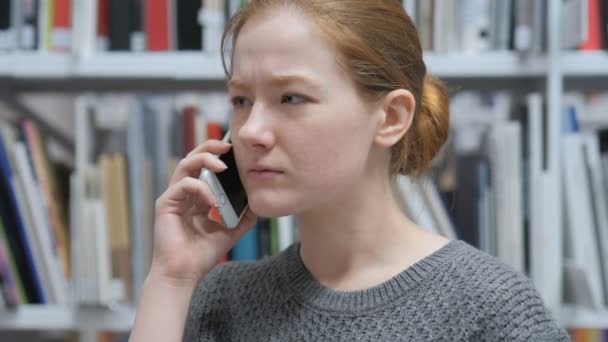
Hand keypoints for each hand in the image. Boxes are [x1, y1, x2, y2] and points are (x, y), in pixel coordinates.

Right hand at [150, 140, 256, 286]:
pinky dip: (200, 188)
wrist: (184, 274)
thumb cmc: (202, 255)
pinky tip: (212, 200)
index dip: (218, 155)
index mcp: (197, 198)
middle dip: (210, 147)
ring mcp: (173, 198)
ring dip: (205, 160)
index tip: (235, 151)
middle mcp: (184, 194)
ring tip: (222, 166)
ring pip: (185, 165)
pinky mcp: (165, 204)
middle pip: (193, 159)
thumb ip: (242, 217)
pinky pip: (183, 185)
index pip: (206, 168)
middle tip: (228, 145)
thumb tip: (257, 203)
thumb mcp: (230, 232)